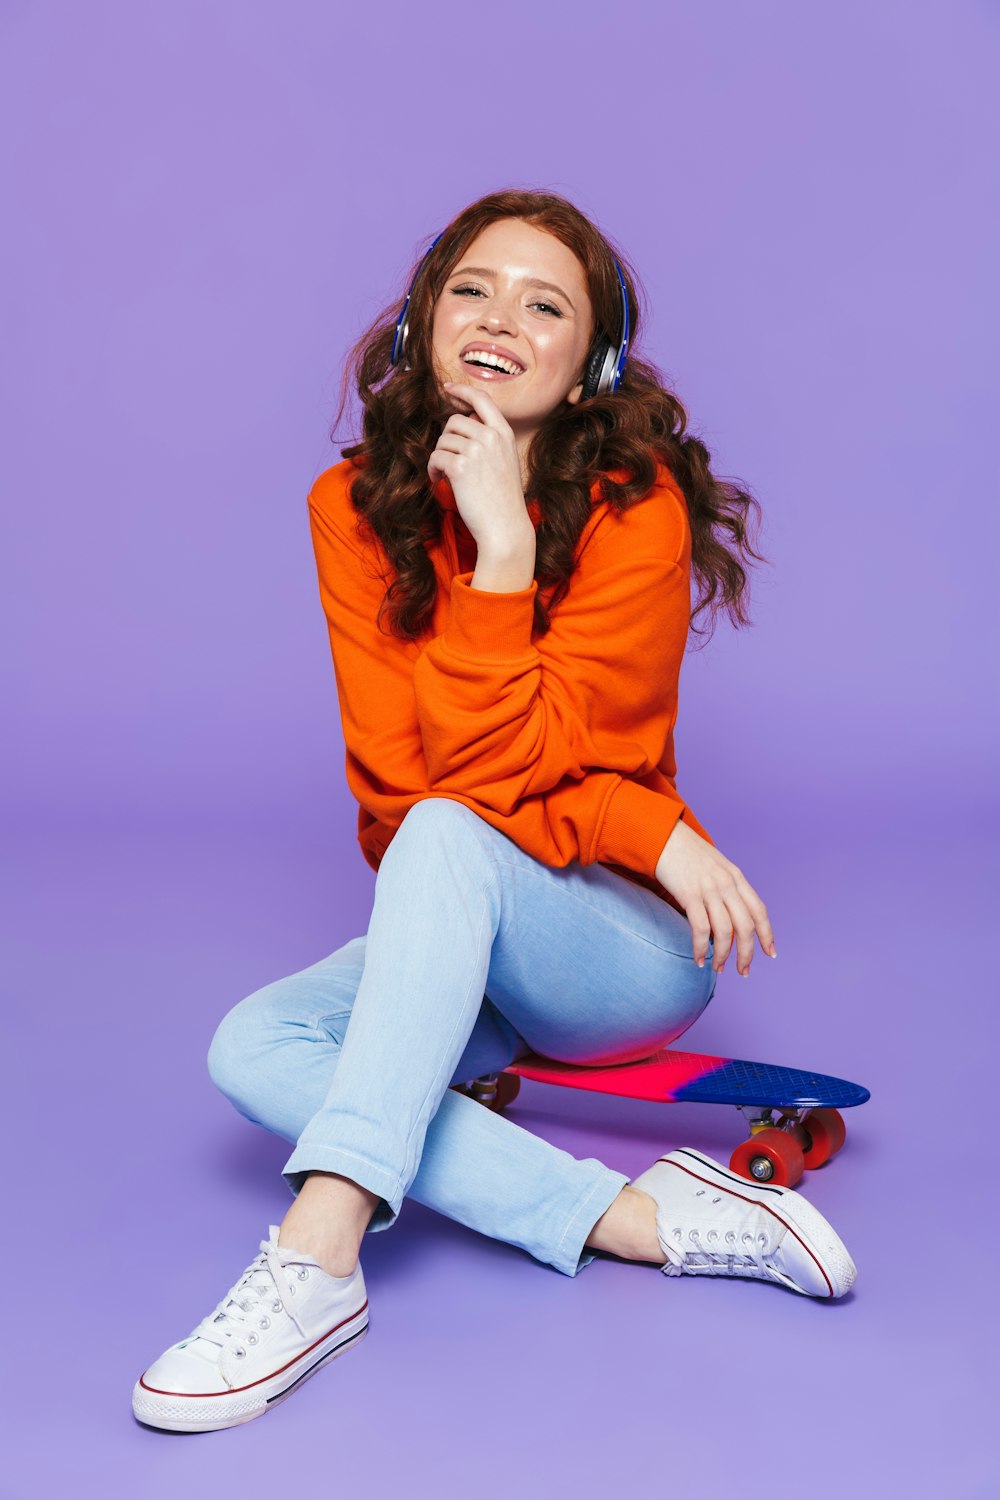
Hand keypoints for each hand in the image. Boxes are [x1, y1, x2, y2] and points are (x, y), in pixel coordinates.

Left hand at [427, 382, 532, 551]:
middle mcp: (491, 437)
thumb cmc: (503, 498)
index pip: (482, 399)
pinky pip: (436, 457)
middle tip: (448, 459)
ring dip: (439, 457)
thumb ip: (490, 439)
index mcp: (504, 433)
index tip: (447, 388)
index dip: (462, 390)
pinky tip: (440, 480)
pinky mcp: (460, 467)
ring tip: (445, 474)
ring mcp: (476, 451)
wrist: (504, 527)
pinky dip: (433, 469)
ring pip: (443, 440)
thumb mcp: (505, 460)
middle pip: (454, 421)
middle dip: (446, 439)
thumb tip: (464, 421)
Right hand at [654, 819, 776, 977]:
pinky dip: (701, 948)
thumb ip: (726, 886)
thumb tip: (729, 915)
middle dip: (747, 953)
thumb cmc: (686, 853)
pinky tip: (699, 959)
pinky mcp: (689, 894)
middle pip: (746, 926)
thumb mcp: (715, 866)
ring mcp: (709, 889)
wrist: (662, 835)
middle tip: (743, 971)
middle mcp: (727, 884)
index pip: (759, 910)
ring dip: (723, 955)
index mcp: (736, 877)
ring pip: (725, 931)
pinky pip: (700, 929)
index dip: (767, 934)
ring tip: (718, 968)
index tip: (770, 954)